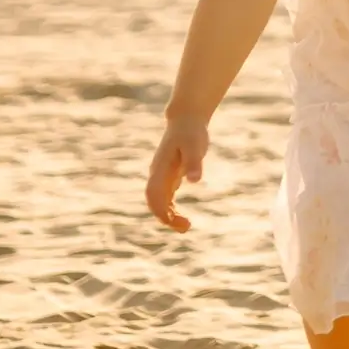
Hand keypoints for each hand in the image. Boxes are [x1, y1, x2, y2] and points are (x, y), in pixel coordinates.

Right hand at [145, 116, 208, 231]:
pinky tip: (181, 217)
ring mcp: (162, 176)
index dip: (159, 209)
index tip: (170, 221)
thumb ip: (194, 163)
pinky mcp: (169, 176)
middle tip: (185, 228)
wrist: (186, 120)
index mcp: (160, 168)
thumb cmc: (191, 132)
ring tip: (186, 226)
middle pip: (154, 200)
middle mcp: (158, 174)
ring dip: (168, 215)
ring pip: (159, 201)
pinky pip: (166, 197)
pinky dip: (171, 209)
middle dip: (164, 216)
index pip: (153, 193)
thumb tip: (194, 181)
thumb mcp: (195, 146)